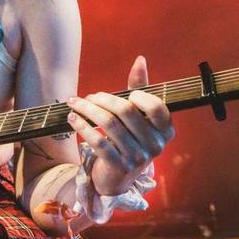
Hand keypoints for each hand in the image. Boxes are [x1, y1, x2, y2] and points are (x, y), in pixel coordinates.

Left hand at [65, 56, 173, 193]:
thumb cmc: (129, 139)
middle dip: (102, 99)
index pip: (156, 106)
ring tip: (75, 103)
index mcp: (166, 131)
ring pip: (109, 123)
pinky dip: (82, 125)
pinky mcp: (118, 166)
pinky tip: (72, 118)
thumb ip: (140, 88)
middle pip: (126, 111)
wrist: (117, 178)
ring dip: (87, 109)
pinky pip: (97, 140)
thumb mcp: (138, 116)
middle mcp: (156, 145)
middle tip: (87, 97)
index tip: (122, 95)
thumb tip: (140, 60)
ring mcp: (138, 157)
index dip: (137, 96)